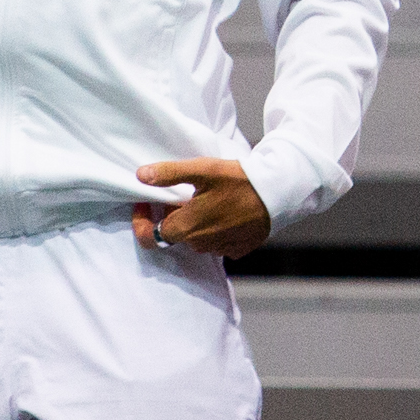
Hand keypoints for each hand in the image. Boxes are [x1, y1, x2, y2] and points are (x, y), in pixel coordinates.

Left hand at [133, 158, 271, 258]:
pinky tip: (221, 211)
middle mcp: (203, 243)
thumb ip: (168, 174)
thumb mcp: (201, 170)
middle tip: (178, 194)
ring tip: (202, 200)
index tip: (143, 203)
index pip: (152, 237)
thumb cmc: (239, 180)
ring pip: (195, 238)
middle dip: (170, 216)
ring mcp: (222, 248)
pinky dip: (212, 229)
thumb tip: (140, 176)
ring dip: (193, 222)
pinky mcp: (239, 249)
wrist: (278, 194)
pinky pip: (216, 242)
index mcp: (189, 227)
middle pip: (174, 234)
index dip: (142, 222)